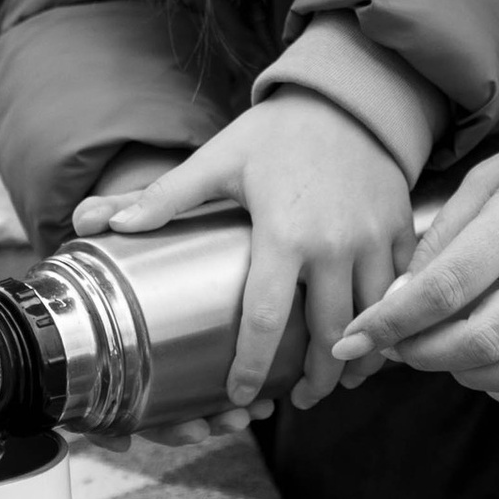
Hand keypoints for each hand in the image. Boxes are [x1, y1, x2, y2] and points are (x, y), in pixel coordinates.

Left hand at [72, 93, 415, 413]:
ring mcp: (375, 240)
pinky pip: (400, 289)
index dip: (253, 368)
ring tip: (339, 378)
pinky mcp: (402, 230)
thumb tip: (96, 222)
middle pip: (330, 336)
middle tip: (300, 400)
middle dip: (317, 380)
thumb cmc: (277, 133)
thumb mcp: (218, 161)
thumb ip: (162, 198)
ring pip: (373, 320)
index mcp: (285, 235)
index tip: (240, 395)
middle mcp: (335, 245)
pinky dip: (390, 320)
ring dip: (358, 358)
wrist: (347, 97)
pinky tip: (375, 335)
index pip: (267, 322)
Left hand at [330, 124, 498, 422]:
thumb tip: (400, 295)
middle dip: (424, 355)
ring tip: (453, 361)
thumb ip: (446, 234)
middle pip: (482, 338)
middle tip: (401, 351)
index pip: (444, 286)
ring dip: (476, 379)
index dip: (390, 322)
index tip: (353, 339)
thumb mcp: (495, 175)